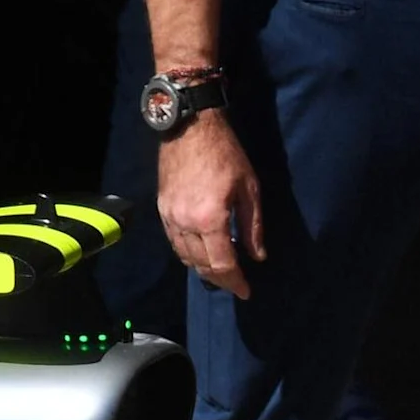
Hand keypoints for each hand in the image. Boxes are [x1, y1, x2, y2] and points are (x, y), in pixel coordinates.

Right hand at [156, 109, 265, 299]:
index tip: (246, 292)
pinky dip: (188, 254)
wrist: (190, 127)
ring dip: (203, 269)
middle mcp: (185, 223)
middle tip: (236, 284)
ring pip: (185, 256)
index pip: (222, 264)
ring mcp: (170, 217)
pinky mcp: (162, 209)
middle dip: (220, 279)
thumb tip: (257, 256)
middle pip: (201, 265)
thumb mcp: (249, 189)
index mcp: (209, 219)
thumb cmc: (226, 154)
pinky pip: (174, 242)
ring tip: (221, 272)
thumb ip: (253, 226)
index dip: (235, 282)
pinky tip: (201, 253)